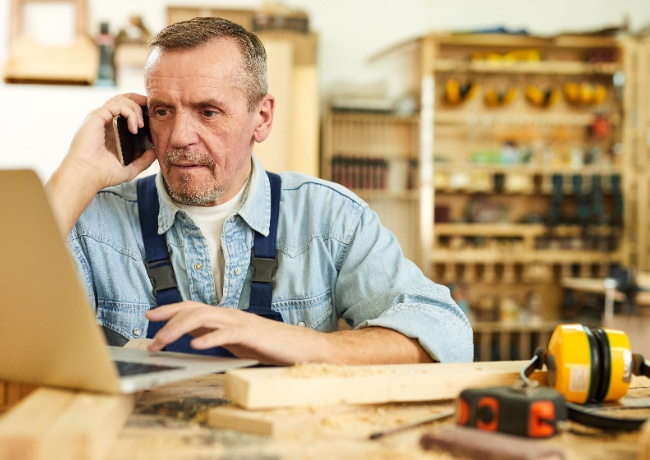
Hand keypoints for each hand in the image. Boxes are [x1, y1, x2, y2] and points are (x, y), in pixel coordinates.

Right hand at [46, 93, 155, 233]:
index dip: (141, 109)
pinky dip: (130, 113)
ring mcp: (100, 117)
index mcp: (111, 129)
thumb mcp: (131, 168)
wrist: (87, 175)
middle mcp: (105, 121)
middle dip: (140, 101)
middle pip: (124, 99)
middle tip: (152, 111)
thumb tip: (156, 150)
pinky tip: (134, 128)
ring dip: (136, 110)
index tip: (153, 118)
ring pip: (122, 100)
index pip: (127, 110)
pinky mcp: (97, 116)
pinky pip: (117, 105)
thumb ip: (144, 159)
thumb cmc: (104, 173)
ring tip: (141, 126)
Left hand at [145, 301, 318, 364]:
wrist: (301, 347)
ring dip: (179, 329)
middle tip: (150, 339)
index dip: (170, 309)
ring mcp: (240, 322)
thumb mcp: (236, 341)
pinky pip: (227, 333)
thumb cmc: (270, 345)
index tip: (149, 315)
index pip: (192, 307)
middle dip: (167, 322)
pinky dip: (209, 337)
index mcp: (226, 316)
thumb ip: (217, 336)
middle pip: (192, 310)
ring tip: (163, 342)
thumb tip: (194, 338)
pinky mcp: (251, 334)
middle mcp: (230, 314)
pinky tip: (196, 346)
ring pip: (203, 318)